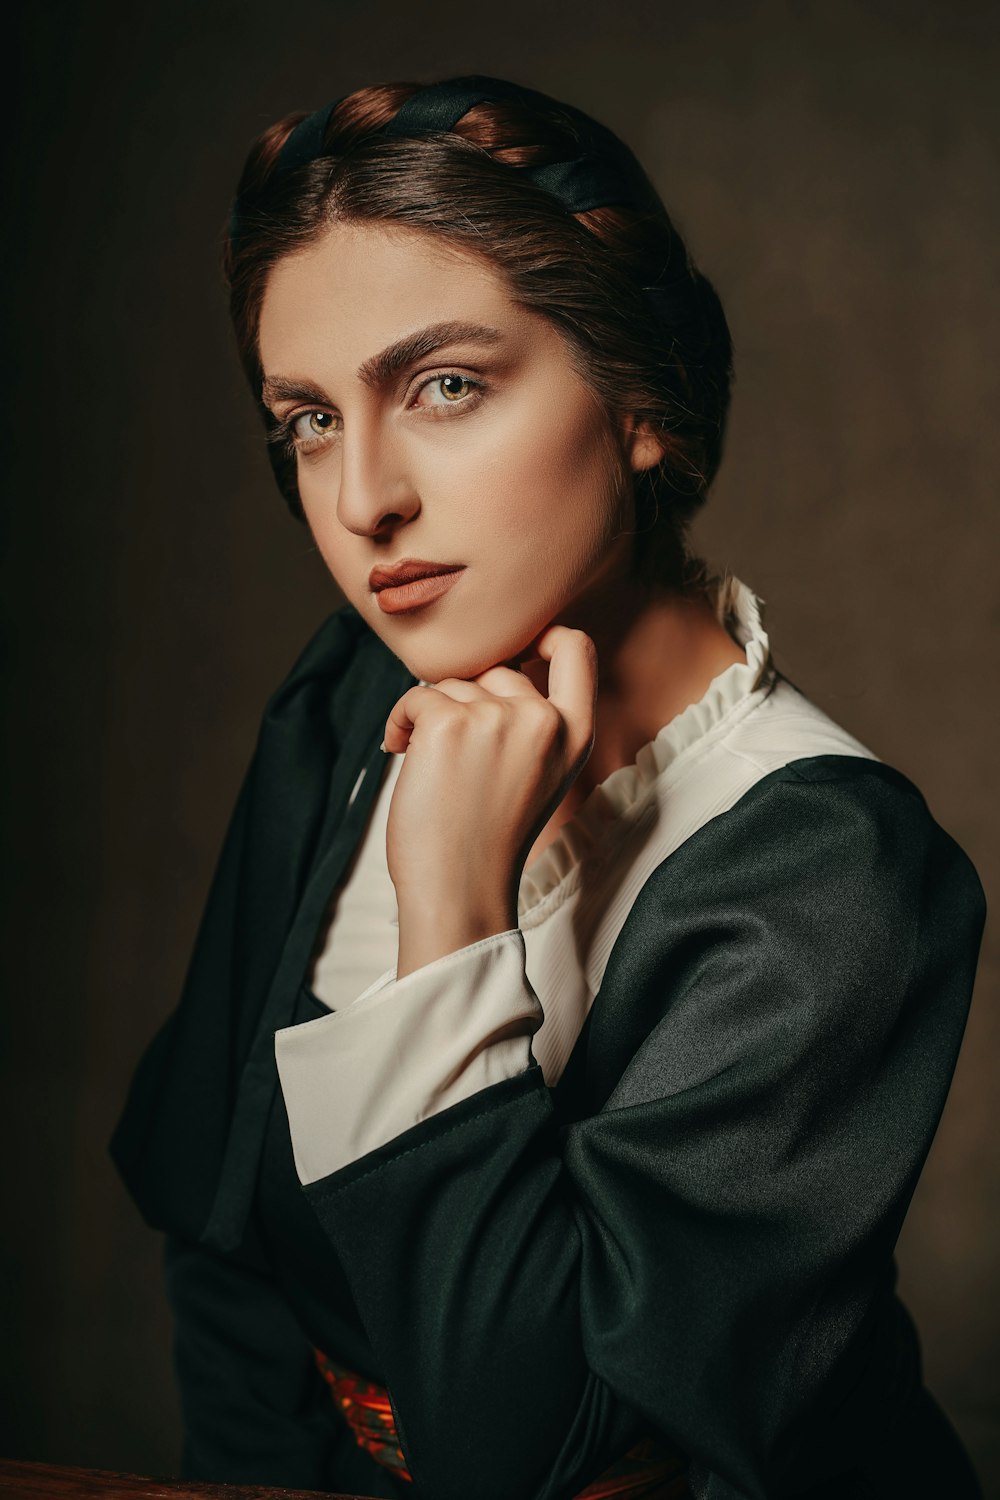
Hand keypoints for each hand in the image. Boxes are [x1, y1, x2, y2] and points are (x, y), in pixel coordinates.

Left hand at [382, 625, 597, 977]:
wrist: (459, 892)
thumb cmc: (488, 840)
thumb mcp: (539, 775)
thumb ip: (532, 723)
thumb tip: (491, 663)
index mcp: (575, 734)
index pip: (577, 651)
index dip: (548, 635)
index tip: (523, 645)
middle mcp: (543, 720)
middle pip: (497, 669)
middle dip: (466, 701)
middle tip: (454, 755)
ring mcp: (496, 718)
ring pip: (451, 684)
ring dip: (430, 716)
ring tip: (433, 768)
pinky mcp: (448, 723)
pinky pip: (415, 697)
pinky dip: (400, 722)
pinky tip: (401, 753)